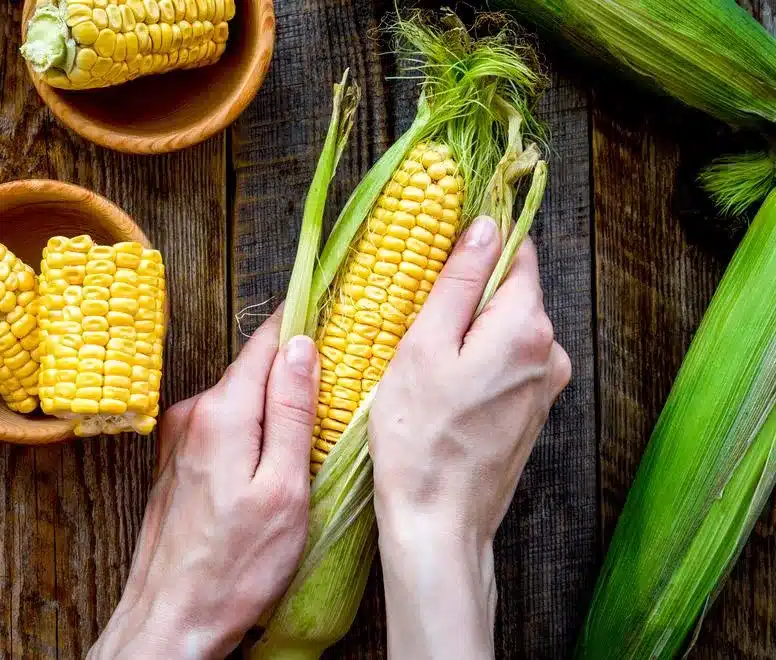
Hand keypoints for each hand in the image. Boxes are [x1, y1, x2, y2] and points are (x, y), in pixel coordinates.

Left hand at [88, 310, 320, 659]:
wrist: (171, 616)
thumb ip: (293, 413)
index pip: (267, 342)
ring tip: (310, 435)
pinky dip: (250, 432)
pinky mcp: (174, 461)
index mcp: (223, 412)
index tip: (335, 312)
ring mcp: (177, 437)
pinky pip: (222, 427)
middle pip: (253, 370)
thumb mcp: (285, 489)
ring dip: (272, 407)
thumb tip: (302, 347)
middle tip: (338, 385)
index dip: (302, 324)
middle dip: (293, 371)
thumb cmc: (237, 565)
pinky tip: (270, 464)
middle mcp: (192, 413)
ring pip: (239, 400)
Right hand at [368, 217, 570, 658]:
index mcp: (526, 327)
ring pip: (502, 331)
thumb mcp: (422, 347)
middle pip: (509, 292)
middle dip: (464, 296)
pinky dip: (472, 365)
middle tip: (412, 322)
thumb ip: (457, 281)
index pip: (515, 252)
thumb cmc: (419, 439)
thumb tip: (484, 226)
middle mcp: (549, 353)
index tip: (434, 259)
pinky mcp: (530, 413)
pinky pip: (503, 366)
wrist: (438, 523)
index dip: (474, 247)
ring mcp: (544, 387)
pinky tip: (437, 391)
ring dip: (464, 334)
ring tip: (419, 364)